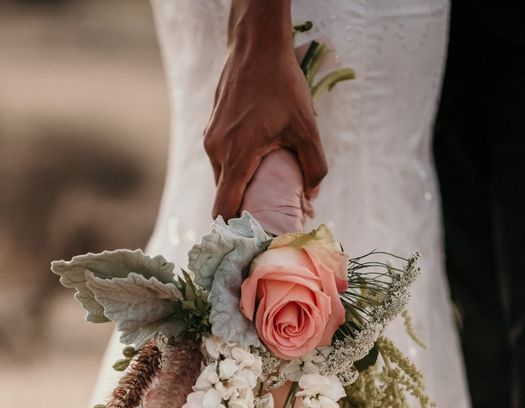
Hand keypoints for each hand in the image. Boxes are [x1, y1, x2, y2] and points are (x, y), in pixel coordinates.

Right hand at [204, 0, 326, 219]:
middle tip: (268, 216)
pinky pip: (222, 158)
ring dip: (241, 186)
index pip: (223, 208)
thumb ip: (314, 166)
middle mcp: (217, 150)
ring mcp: (211, 138)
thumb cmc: (282, 86)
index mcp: (237, 155)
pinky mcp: (211, 128)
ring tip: (266, 188)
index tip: (245, 243)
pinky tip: (258, 160)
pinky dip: (237, 167)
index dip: (232, 231)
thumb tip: (312, 196)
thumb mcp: (306, 128)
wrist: (256, 47)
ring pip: (224, 176)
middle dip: (244, 208)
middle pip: (225, 194)